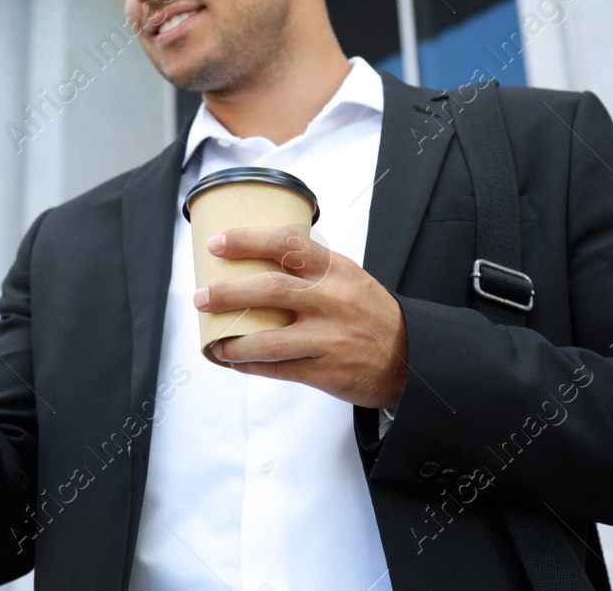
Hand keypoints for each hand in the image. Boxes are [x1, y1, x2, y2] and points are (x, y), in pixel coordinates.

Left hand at [191, 225, 409, 408]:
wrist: (410, 356)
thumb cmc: (370, 313)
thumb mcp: (348, 277)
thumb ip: (310, 268)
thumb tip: (256, 258)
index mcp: (335, 270)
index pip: (286, 244)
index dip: (246, 240)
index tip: (217, 244)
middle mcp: (331, 300)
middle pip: (269, 290)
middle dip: (226, 293)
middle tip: (201, 296)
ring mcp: (328, 338)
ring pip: (268, 340)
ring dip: (233, 341)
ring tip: (214, 339)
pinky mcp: (326, 371)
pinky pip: (278, 369)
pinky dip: (250, 366)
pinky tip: (234, 361)